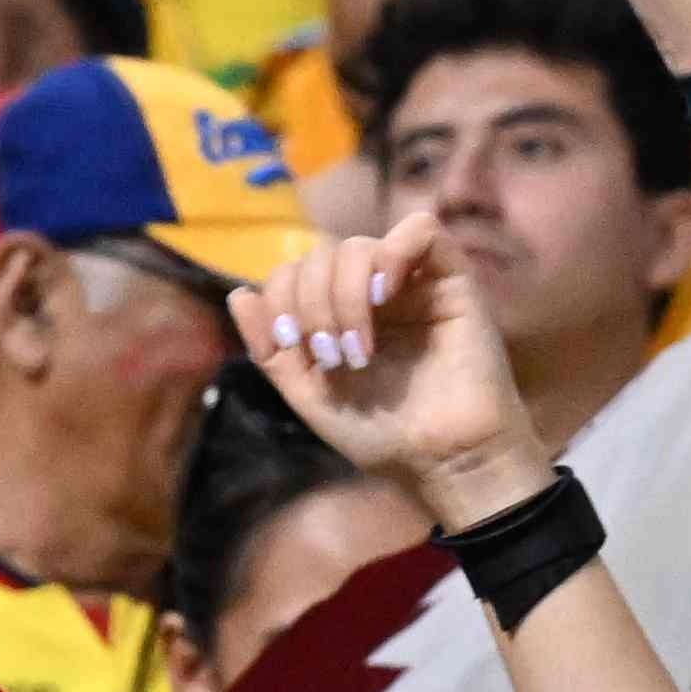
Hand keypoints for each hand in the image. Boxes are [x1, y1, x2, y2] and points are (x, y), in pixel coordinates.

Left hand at [229, 219, 549, 527]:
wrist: (443, 461)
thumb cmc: (383, 434)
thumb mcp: (310, 394)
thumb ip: (270, 349)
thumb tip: (238, 294)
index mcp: (337, 312)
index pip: (294, 271)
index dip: (281, 298)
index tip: (294, 347)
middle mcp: (372, 292)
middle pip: (321, 255)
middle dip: (311, 304)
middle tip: (333, 357)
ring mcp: (412, 283)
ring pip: (359, 246)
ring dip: (343, 295)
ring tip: (358, 348)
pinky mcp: (452, 280)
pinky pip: (422, 230)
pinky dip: (393, 253)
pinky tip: (383, 294)